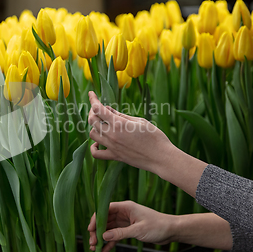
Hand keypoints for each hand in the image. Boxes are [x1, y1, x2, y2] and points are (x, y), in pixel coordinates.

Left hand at [88, 91, 207, 196]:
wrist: (161, 158)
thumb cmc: (155, 137)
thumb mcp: (139, 121)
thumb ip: (121, 115)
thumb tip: (108, 110)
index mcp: (119, 123)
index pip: (98, 109)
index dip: (93, 99)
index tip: (91, 93)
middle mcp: (112, 135)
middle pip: (92, 120)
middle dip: (93, 111)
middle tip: (98, 108)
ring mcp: (112, 147)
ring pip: (92, 134)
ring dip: (94, 127)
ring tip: (101, 123)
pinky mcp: (115, 157)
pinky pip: (96, 154)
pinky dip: (93, 147)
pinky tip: (98, 142)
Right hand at [88, 201, 174, 251]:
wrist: (171, 230)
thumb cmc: (158, 225)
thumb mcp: (138, 230)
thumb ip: (120, 233)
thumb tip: (104, 236)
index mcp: (126, 207)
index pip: (106, 209)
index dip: (96, 218)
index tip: (90, 228)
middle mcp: (124, 213)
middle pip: (105, 220)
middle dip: (97, 231)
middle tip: (92, 241)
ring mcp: (125, 221)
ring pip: (109, 229)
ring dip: (102, 238)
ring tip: (95, 248)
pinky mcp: (128, 229)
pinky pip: (116, 235)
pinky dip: (110, 242)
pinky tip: (104, 250)